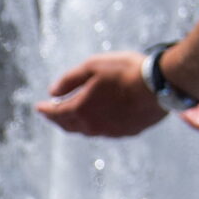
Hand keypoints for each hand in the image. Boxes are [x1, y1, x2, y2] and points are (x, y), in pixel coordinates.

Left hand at [35, 51, 166, 137]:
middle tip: (53, 113)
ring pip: (86, 130)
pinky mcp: (126, 132)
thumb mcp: (92, 66)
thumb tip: (52, 91)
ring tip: (73, 116)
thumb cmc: (125, 72)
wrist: (160, 85)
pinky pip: (104, 130)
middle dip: (58, 118)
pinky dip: (96, 124)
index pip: (56, 113)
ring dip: (77, 123)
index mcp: (80, 110)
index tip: (38, 107)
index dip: (46, 109)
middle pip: (69, 125)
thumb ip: (69, 80)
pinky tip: (99, 118)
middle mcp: (93, 126)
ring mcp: (110, 132)